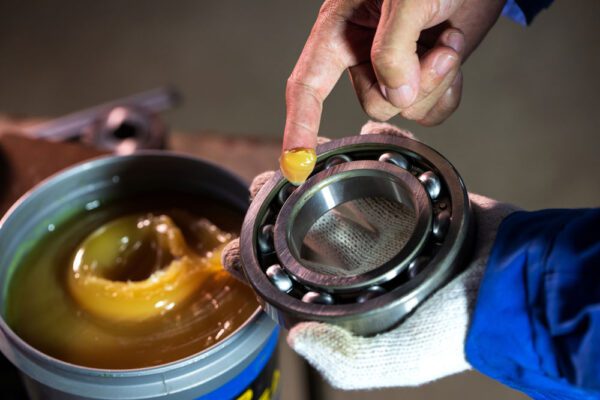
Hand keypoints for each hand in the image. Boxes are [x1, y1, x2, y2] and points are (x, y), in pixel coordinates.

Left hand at [225, 122, 518, 388]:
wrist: (517, 281)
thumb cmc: (460, 325)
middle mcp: (358, 256)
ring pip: (337, 186)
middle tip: (266, 186)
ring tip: (302, 156)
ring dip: (316, 167)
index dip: (253, 263)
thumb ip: (350, 359)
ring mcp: (384, 222)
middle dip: (275, 204)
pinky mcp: (414, 195)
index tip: (236, 246)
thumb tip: (297, 336)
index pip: (286, 280)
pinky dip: (378, 145)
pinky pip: (388, 162)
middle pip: (301, 224)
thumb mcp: (400, 356)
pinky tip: (367, 139)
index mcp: (345, 294)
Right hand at [283, 0, 505, 152]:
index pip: (308, 85)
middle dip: (412, 84)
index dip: (299, 125)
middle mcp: (362, 53)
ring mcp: (394, 68)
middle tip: (436, 46)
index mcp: (340, 28)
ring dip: (435, 81)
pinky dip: (448, 90)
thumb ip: (394, 50)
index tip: (295, 162)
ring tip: (447, 40)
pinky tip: (452, 53)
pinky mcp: (421, 78)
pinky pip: (430, 111)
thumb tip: (397, 97)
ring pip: (404, 110)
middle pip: (373, 103)